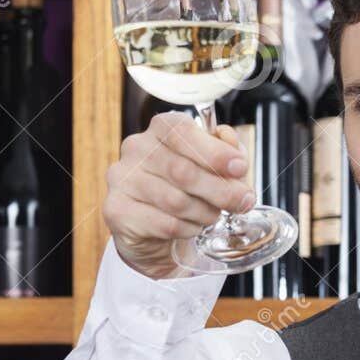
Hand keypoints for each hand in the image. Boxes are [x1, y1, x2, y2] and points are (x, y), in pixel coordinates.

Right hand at [102, 111, 255, 279]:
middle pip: (183, 171)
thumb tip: (235, 151)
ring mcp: (122, 179)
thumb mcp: (213, 167)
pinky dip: (187, 229)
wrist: (155, 231)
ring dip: (204, 212)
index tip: (240, 168)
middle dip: (220, 190)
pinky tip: (192, 227)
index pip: (183, 132)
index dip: (215, 151)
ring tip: (212, 216)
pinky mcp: (117, 210)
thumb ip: (228, 154)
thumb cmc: (187, 190)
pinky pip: (164, 224)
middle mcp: (136, 149)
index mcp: (161, 129)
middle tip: (242, 202)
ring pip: (175, 201)